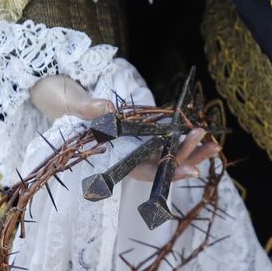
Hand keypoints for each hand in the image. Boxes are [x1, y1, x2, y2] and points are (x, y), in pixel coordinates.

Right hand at [29, 75, 219, 178]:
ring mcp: (133, 143)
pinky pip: (163, 138)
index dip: (167, 173)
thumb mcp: (71, 104)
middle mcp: (125, 154)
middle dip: (187, 157)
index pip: (142, 171)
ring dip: (191, 151)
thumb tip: (107, 109)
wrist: (57, 96)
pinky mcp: (139, 131)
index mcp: (111, 156)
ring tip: (214, 144)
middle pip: (161, 165)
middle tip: (210, 146)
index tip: (190, 170)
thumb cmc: (61, 104)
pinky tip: (200, 131)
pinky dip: (181, 136)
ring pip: (166, 154)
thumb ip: (88, 109)